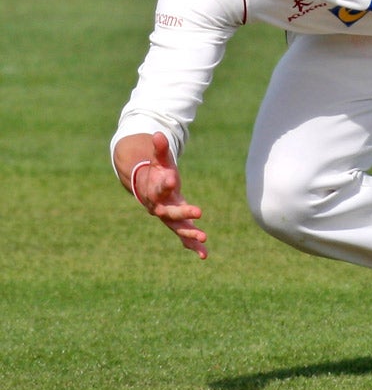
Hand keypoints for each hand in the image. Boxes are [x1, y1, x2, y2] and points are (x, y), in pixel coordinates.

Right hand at [133, 132, 207, 258]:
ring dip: (190, 234)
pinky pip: (184, 238)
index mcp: (154, 191)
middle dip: (183, 212)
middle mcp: (160, 207)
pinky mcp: (177, 224)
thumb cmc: (156, 172)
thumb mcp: (159, 160)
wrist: (148, 189)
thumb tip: (158, 134)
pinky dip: (193, 246)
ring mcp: (168, 218)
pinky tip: (204, 255)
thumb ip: (159, 149)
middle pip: (170, 213)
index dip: (165, 183)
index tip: (173, 178)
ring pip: (177, 228)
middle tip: (199, 211)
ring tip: (204, 238)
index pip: (159, 188)